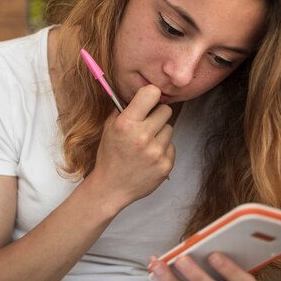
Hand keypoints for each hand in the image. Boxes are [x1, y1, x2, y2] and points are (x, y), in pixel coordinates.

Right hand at [90, 85, 174, 211]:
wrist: (112, 187)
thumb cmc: (109, 156)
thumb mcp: (109, 128)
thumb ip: (123, 109)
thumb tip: (140, 93)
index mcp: (126, 124)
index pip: (151, 93)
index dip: (150, 95)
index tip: (147, 101)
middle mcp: (142, 136)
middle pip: (166, 110)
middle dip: (156, 115)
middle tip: (146, 125)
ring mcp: (156, 152)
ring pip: (169, 128)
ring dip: (159, 134)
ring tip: (145, 145)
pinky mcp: (166, 164)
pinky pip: (171, 146)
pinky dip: (162, 150)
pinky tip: (149, 157)